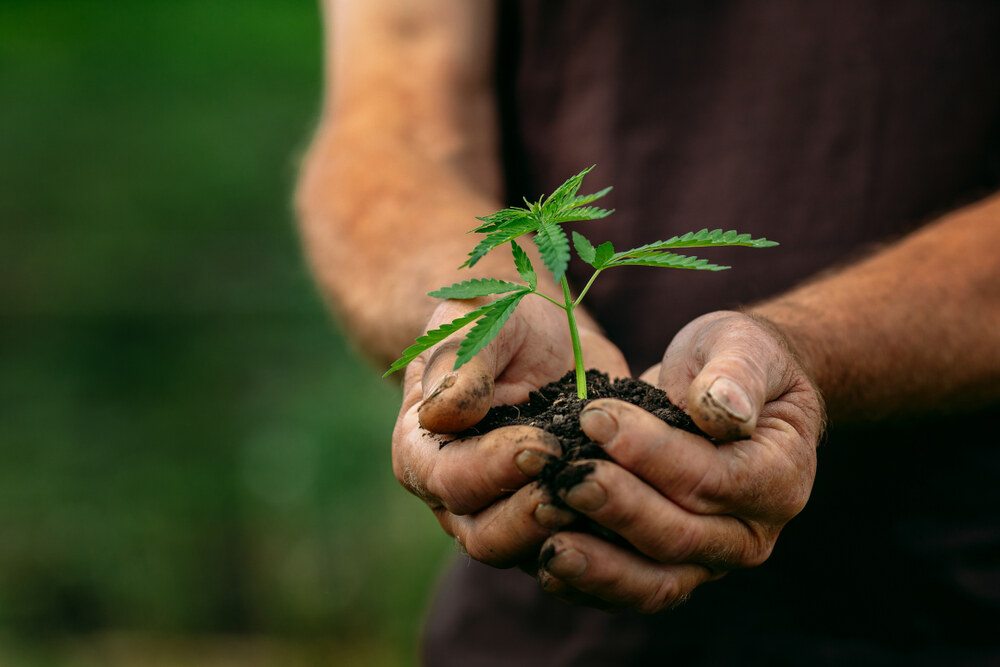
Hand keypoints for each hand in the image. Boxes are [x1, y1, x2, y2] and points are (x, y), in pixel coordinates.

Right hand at [391, 296, 628, 567]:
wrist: (543, 338)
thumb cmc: (498, 322)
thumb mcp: (478, 321)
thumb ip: (461, 361)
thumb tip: (443, 412)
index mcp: (423, 452)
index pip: (450, 479)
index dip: (494, 468)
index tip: (541, 444)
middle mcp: (456, 499)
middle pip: (485, 536)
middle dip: (531, 515)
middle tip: (577, 482)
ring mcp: (505, 518)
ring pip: (531, 554)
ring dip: (571, 532)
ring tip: (608, 499)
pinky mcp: (553, 524)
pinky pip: (576, 551)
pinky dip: (603, 540)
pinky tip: (634, 512)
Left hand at [537, 311, 822, 611]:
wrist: (728, 391)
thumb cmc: (735, 360)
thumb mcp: (742, 346)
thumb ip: (736, 374)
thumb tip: (721, 409)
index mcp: (778, 477)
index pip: (712, 478)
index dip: (651, 453)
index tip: (596, 418)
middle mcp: (750, 532)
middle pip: (680, 537)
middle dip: (618, 509)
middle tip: (566, 479)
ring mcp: (710, 558)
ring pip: (656, 581)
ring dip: (599, 567)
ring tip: (549, 547)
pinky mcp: (672, 568)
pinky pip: (632, 589)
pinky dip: (591, 585)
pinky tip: (547, 567)